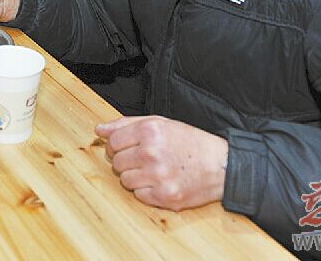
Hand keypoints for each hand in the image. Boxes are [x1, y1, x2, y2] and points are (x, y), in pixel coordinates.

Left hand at [95, 115, 227, 211]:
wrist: (221, 165)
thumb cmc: (190, 143)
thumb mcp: (160, 123)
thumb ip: (126, 124)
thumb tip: (99, 130)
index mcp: (149, 131)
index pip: (113, 142)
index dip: (116, 146)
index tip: (124, 148)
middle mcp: (151, 153)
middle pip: (117, 163)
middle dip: (126, 161)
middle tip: (143, 160)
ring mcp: (158, 176)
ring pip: (125, 181)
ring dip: (135, 177)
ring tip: (153, 171)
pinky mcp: (165, 196)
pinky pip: (139, 195)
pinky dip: (146, 190)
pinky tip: (160, 182)